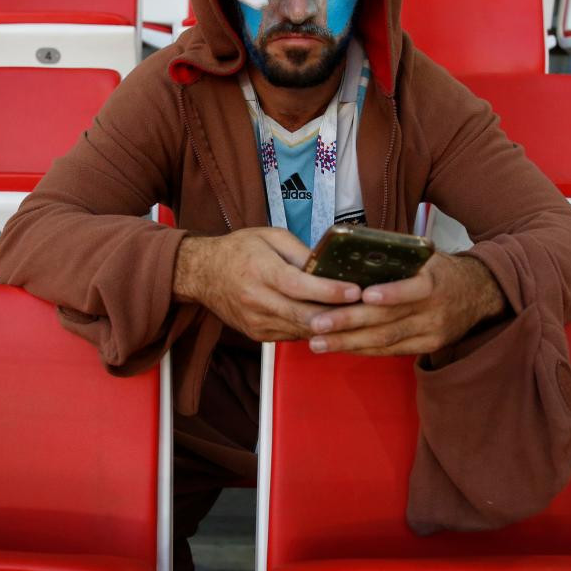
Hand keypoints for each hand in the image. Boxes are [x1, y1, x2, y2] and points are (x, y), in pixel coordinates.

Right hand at [173, 227, 360, 342]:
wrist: (202, 273)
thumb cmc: (239, 250)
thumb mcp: (270, 236)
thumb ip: (300, 252)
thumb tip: (330, 265)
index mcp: (261, 270)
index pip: (299, 286)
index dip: (329, 291)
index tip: (355, 291)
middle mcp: (257, 300)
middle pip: (304, 315)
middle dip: (338, 315)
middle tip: (368, 309)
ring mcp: (257, 322)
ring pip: (301, 330)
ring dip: (330, 326)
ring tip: (357, 317)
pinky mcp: (258, 335)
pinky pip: (292, 334)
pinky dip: (312, 329)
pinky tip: (330, 321)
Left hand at [306, 253, 504, 355]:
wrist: (478, 294)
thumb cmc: (440, 270)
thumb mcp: (425, 257)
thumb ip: (395, 258)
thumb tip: (349, 253)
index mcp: (434, 280)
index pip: (413, 289)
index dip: (390, 294)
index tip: (363, 295)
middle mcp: (434, 309)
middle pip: (389, 320)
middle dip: (349, 323)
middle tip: (317, 323)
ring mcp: (432, 332)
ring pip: (387, 340)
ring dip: (349, 342)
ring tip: (318, 341)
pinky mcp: (428, 347)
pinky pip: (392, 351)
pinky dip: (364, 349)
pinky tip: (339, 347)